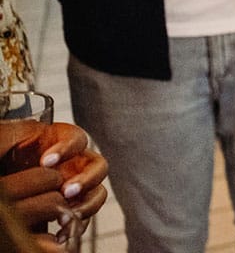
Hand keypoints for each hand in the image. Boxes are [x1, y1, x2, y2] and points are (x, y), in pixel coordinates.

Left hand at [0, 121, 107, 238]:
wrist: (1, 197)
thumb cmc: (4, 161)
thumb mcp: (6, 143)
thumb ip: (13, 134)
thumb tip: (25, 130)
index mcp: (58, 143)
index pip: (76, 138)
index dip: (68, 148)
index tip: (47, 161)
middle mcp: (71, 165)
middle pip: (97, 166)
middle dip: (87, 179)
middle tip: (67, 191)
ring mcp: (73, 188)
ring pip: (97, 192)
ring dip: (88, 204)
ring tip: (68, 216)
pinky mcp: (69, 211)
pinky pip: (84, 217)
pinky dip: (78, 225)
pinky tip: (62, 232)